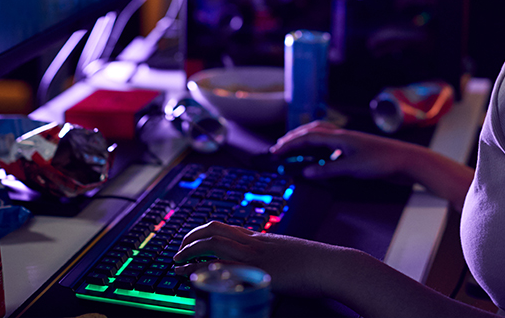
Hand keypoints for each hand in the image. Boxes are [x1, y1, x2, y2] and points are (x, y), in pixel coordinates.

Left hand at [172, 220, 344, 296]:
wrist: (329, 264)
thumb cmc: (314, 262)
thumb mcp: (288, 252)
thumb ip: (271, 253)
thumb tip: (262, 261)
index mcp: (261, 237)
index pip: (226, 227)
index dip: (204, 231)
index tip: (191, 240)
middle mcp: (254, 241)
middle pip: (215, 230)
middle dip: (191, 238)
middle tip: (178, 251)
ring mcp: (255, 255)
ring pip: (214, 244)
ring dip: (190, 252)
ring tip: (175, 262)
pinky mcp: (257, 271)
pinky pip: (224, 266)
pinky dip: (203, 270)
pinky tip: (191, 277)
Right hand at [270, 120, 410, 180]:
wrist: (407, 161)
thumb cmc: (382, 162)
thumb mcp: (353, 168)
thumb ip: (329, 170)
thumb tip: (306, 172)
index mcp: (339, 137)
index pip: (308, 137)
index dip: (290, 144)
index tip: (275, 151)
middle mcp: (342, 137)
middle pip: (312, 132)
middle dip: (294, 139)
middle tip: (279, 148)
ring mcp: (349, 142)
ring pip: (321, 136)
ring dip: (305, 141)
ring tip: (294, 149)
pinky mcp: (355, 150)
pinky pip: (330, 146)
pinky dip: (319, 149)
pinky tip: (319, 159)